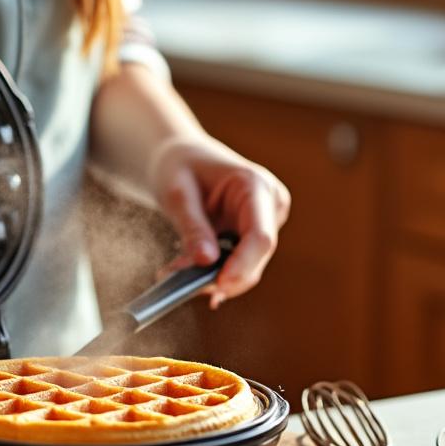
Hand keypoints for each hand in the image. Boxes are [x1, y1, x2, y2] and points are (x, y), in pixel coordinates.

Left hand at [149, 137, 290, 305]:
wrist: (182, 157)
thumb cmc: (179, 166)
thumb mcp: (177, 193)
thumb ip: (192, 227)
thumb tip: (206, 262)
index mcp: (256, 186)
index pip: (260, 236)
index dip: (243, 266)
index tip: (218, 287)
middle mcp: (270, 204)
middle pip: (256, 257)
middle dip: (221, 277)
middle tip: (179, 282)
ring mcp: (267, 221)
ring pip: (247, 266)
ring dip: (213, 276)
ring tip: (174, 272)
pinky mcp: (254, 234)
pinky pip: (238, 263)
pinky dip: (213, 270)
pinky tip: (187, 269)